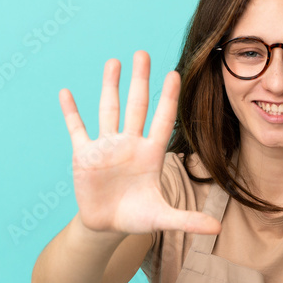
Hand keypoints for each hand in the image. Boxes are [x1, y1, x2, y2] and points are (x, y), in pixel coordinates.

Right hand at [59, 51, 221, 235]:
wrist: (106, 226)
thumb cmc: (137, 218)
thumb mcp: (162, 219)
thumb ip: (188, 220)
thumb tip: (217, 228)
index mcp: (150, 154)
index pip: (163, 120)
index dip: (168, 98)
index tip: (174, 73)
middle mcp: (130, 144)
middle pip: (136, 106)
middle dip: (140, 80)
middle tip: (143, 53)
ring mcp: (106, 146)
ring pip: (109, 109)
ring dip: (110, 86)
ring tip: (114, 62)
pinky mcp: (84, 155)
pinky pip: (77, 129)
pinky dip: (70, 112)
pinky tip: (66, 93)